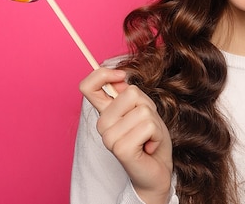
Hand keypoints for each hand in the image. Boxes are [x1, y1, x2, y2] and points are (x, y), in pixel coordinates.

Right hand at [79, 68, 173, 203]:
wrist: (157, 170)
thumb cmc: (150, 138)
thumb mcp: (144, 109)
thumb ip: (130, 94)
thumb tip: (121, 78)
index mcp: (105, 112)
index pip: (88, 86)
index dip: (102, 74)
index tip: (120, 76)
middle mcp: (102, 124)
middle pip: (130, 93)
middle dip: (148, 106)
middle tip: (146, 125)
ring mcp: (109, 137)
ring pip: (143, 110)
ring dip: (154, 123)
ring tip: (148, 137)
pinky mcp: (120, 148)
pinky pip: (148, 126)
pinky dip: (156, 135)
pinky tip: (149, 147)